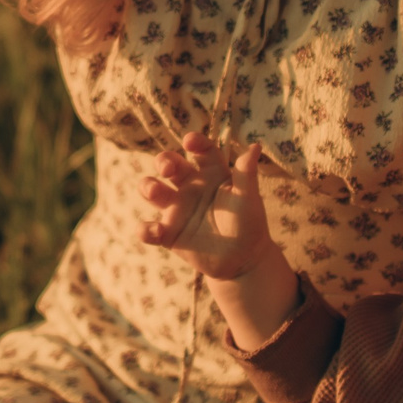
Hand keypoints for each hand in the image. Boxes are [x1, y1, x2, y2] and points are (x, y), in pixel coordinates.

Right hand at [139, 133, 275, 279]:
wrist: (243, 260)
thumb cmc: (248, 223)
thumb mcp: (248, 198)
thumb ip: (246, 174)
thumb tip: (256, 146)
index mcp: (211, 173)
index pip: (201, 151)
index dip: (195, 142)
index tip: (189, 141)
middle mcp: (190, 187)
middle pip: (170, 165)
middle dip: (164, 161)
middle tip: (167, 168)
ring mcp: (177, 209)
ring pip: (152, 191)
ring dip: (148, 187)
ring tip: (155, 191)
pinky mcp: (168, 234)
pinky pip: (150, 229)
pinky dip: (147, 229)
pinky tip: (157, 231)